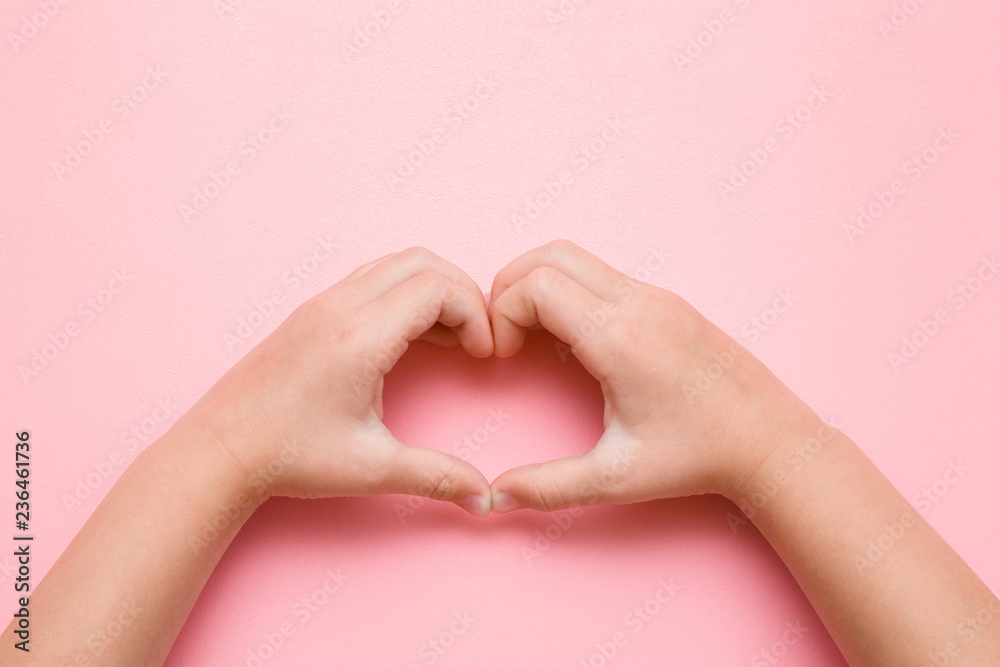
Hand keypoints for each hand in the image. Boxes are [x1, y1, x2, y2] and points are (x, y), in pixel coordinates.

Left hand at [177, 247, 494, 516]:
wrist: (221, 449)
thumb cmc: (288, 455)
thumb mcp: (372, 468)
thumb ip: (435, 477)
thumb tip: (483, 496)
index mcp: (360, 336)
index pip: (438, 287)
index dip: (476, 314)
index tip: (484, 354)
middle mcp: (340, 306)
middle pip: (423, 262)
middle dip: (462, 293)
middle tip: (476, 338)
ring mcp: (322, 303)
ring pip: (396, 263)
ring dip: (433, 290)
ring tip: (450, 339)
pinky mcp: (312, 311)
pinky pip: (372, 278)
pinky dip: (404, 294)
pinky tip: (411, 340)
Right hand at [487, 240, 828, 511]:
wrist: (769, 440)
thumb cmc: (699, 458)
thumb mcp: (617, 477)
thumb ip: (550, 486)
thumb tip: (498, 496)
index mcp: (619, 339)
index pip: (535, 285)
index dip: (500, 314)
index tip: (503, 355)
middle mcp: (637, 304)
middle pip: (548, 255)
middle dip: (510, 288)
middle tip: (505, 336)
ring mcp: (656, 296)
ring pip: (575, 257)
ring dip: (539, 285)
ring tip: (531, 336)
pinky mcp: (667, 301)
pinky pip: (601, 274)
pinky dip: (569, 291)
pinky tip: (572, 339)